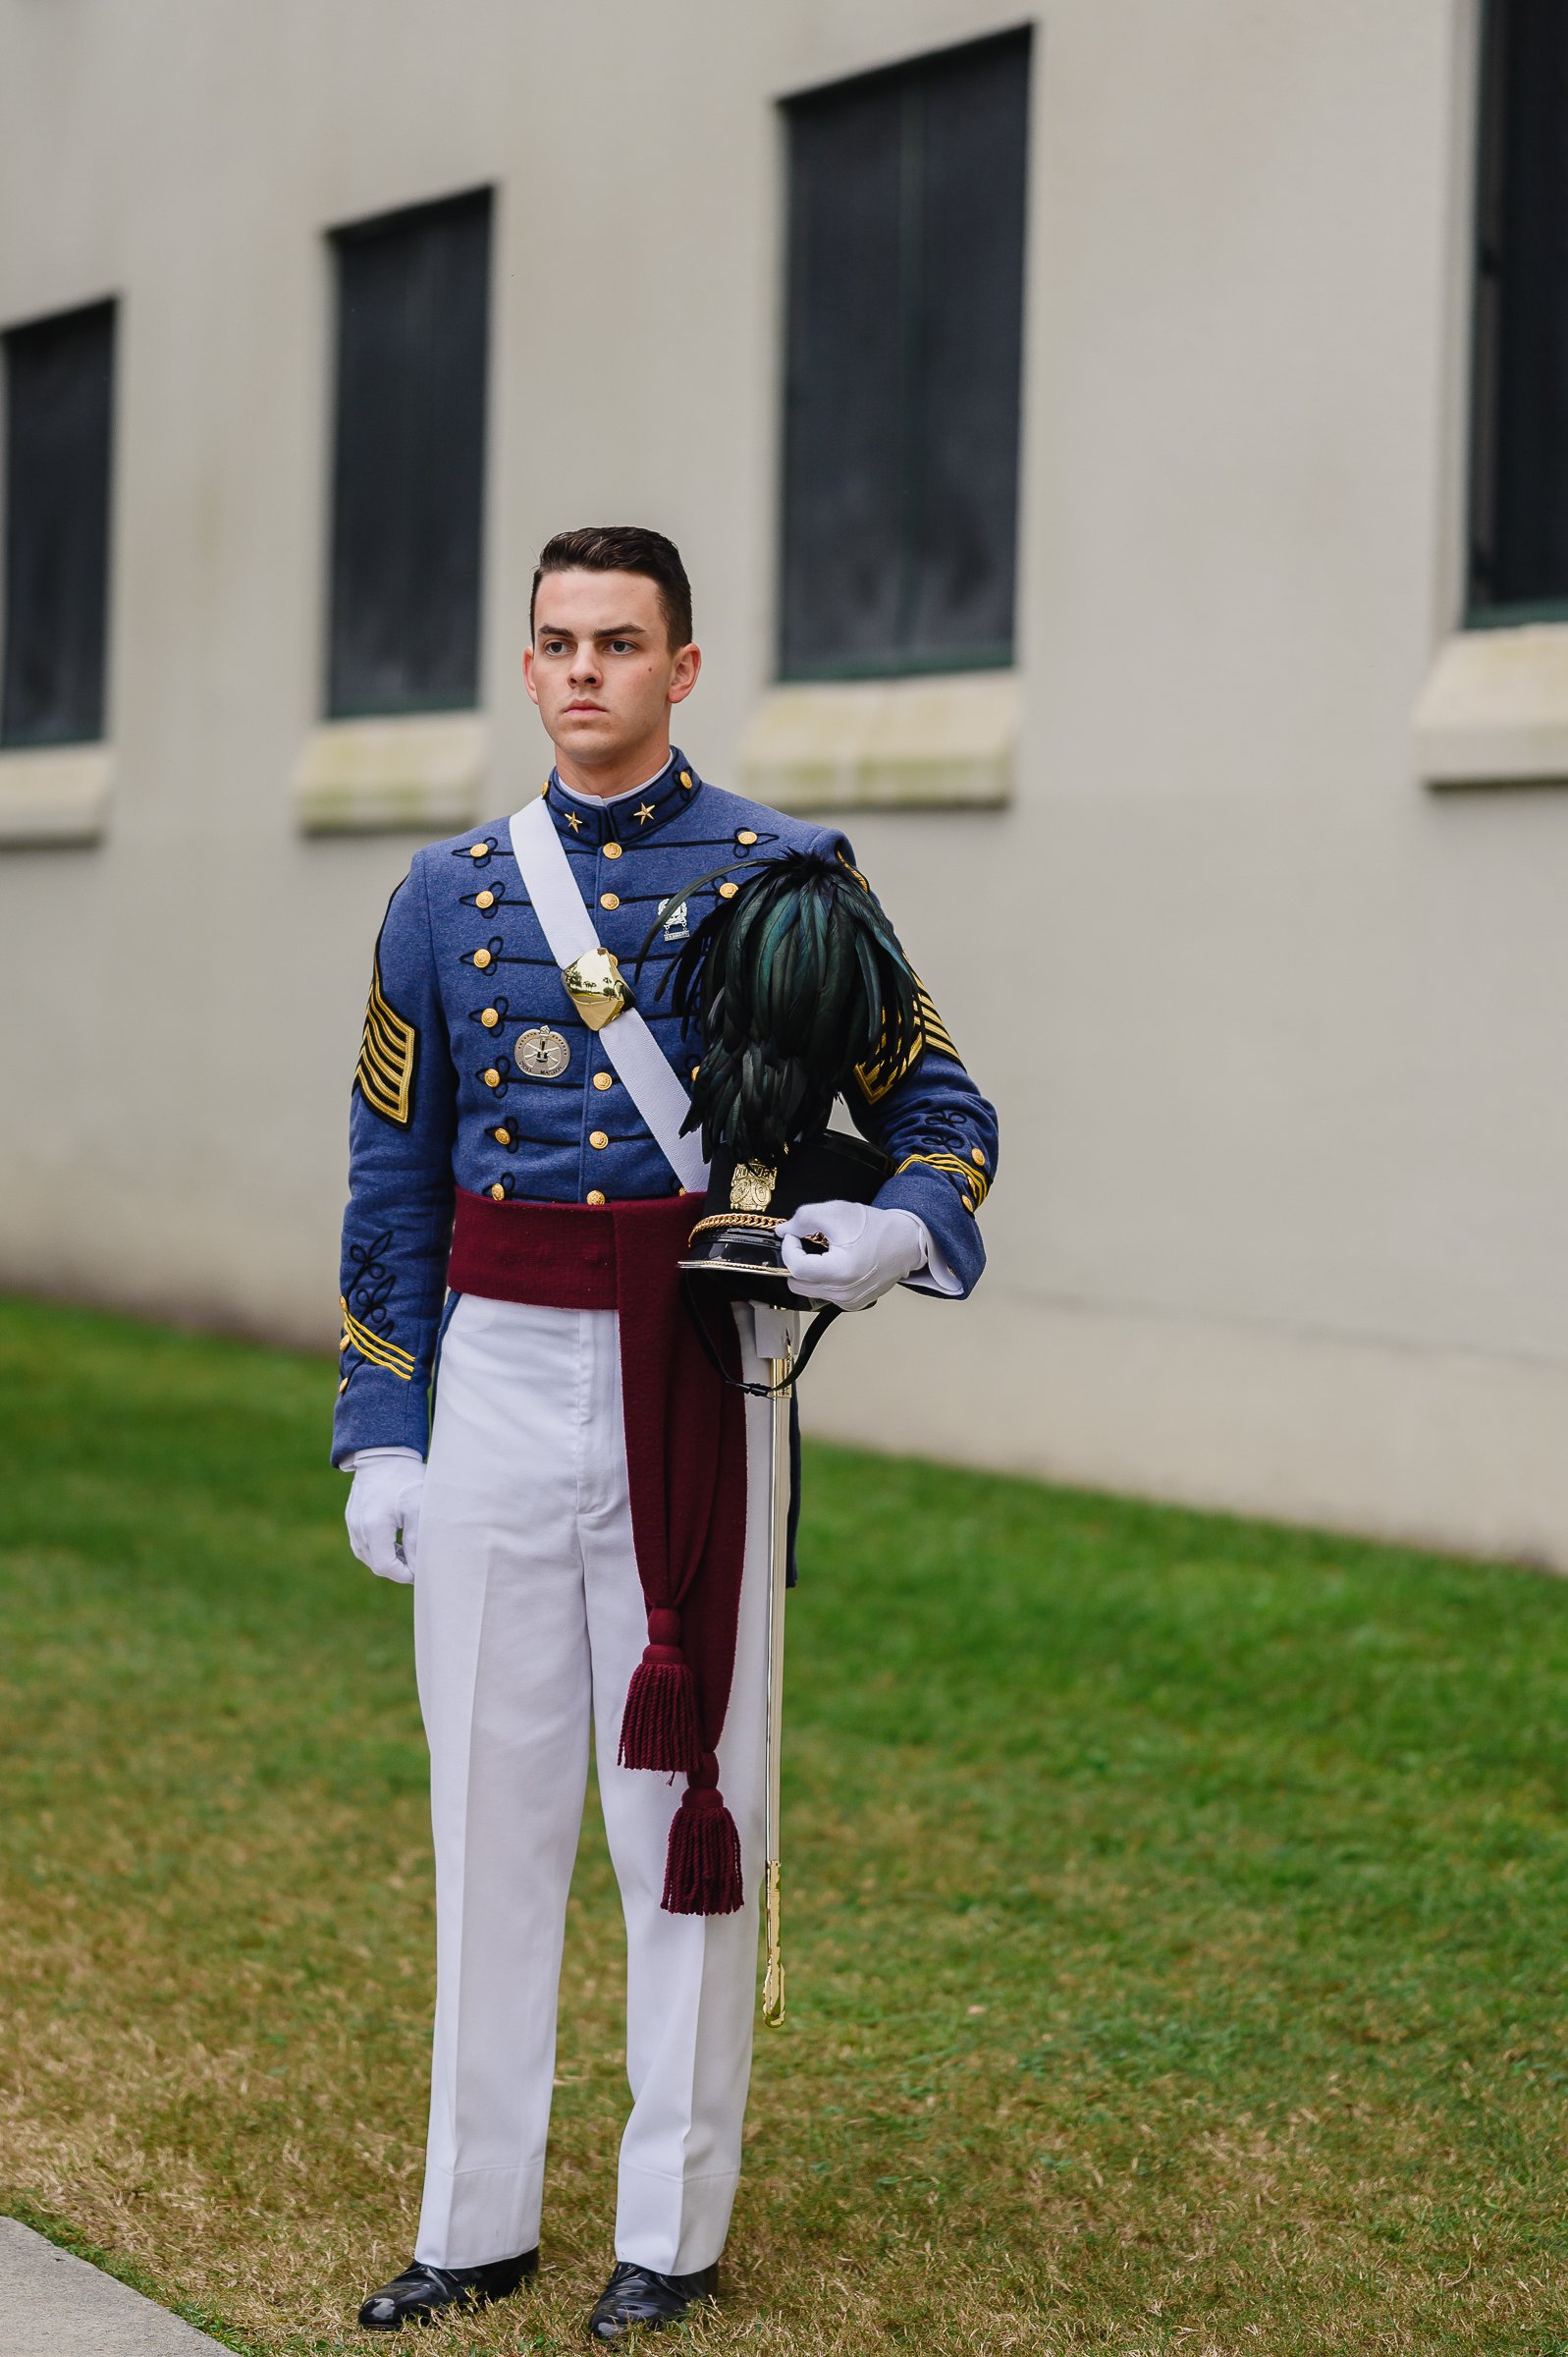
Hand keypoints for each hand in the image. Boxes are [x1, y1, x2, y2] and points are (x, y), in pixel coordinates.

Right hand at [345, 1455, 424, 1583]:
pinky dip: (378, 1548)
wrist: (384, 1454)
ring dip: (387, 1559)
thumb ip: (416, 1541)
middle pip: (376, 1564)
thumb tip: (416, 1568)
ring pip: (368, 1555)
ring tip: (407, 1551)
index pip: (385, 1567)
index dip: (404, 1575)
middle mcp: (358, 1528)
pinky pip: (362, 1543)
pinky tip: (394, 1541)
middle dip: (397, 1568)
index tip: (420, 1571)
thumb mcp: (418, 1508)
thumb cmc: (405, 1479)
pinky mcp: (351, 1517)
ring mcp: (352, 1523)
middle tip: (417, 1562)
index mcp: (374, 1527)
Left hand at [779, 1200, 925, 1310]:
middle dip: (798, 1260)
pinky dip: (823, 1279)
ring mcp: (848, 1302)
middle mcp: (844, 1293)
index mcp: (840, 1272)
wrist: (906, 1242)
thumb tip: (783, 1231)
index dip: (789, 1248)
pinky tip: (837, 1264)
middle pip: (797, 1282)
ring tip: (826, 1252)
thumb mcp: (837, 1212)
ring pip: (808, 1289)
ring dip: (810, 1271)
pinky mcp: (852, 1304)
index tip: (795, 1235)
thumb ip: (804, 1218)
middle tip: (809, 1243)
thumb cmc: (876, 1228)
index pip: (795, 1267)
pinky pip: (824, 1294)